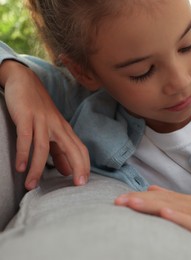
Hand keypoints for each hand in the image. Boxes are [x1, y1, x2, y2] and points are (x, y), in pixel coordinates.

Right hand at [0, 60, 89, 189]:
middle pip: (72, 148)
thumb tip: (67, 171)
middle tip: (76, 186)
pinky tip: (20, 167)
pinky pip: (26, 138)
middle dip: (78, 166)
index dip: (84, 166)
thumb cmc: (39, 110)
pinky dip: (23, 153)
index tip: (83, 183)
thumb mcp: (52, 131)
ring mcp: (42, 121)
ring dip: (37, 168)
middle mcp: (57, 126)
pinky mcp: (26, 117)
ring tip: (31, 185)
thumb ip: (59, 152)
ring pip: (43, 147)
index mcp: (65, 130)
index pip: (80, 150)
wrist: (25, 81)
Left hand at [114, 185, 190, 258]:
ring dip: (152, 205)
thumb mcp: (190, 218)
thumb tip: (150, 190)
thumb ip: (172, 204)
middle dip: (139, 200)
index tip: (117, 201)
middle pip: (163, 200)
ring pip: (174, 207)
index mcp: (188, 202)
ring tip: (132, 203)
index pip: (158, 198)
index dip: (138, 197)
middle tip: (118, 202)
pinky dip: (178, 217)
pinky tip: (164, 214)